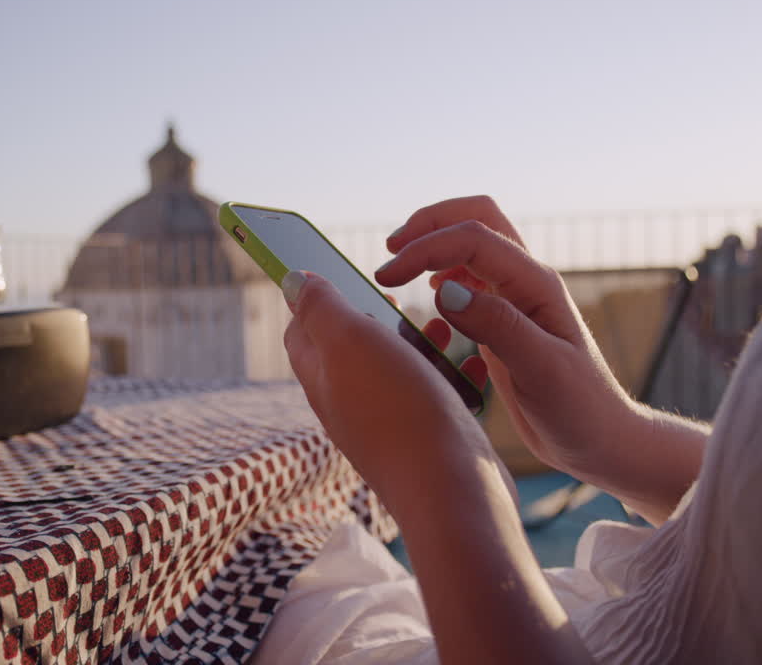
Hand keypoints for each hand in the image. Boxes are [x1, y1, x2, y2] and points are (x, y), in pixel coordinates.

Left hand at [281, 270, 515, 510]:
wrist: (450, 490)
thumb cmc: (397, 409)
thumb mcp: (350, 341)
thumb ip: (322, 307)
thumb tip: (292, 280)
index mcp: (321, 377)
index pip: (302, 329)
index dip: (317, 296)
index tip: (343, 270)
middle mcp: (348, 402)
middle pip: (351, 345)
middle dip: (375, 314)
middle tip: (400, 296)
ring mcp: (387, 421)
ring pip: (397, 366)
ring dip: (418, 339)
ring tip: (442, 326)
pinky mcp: (425, 434)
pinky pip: (433, 391)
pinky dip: (448, 370)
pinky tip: (469, 363)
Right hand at [376, 196, 639, 480]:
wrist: (601, 440)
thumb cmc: (579, 410)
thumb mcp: (541, 371)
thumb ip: (497, 326)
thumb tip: (444, 290)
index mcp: (536, 285)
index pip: (473, 239)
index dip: (425, 248)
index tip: (387, 276)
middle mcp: (527, 282)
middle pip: (478, 217)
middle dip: (430, 223)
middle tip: (391, 249)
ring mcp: (516, 299)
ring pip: (473, 242)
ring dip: (435, 242)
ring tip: (400, 269)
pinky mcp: (506, 319)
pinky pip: (472, 275)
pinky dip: (444, 271)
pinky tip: (429, 297)